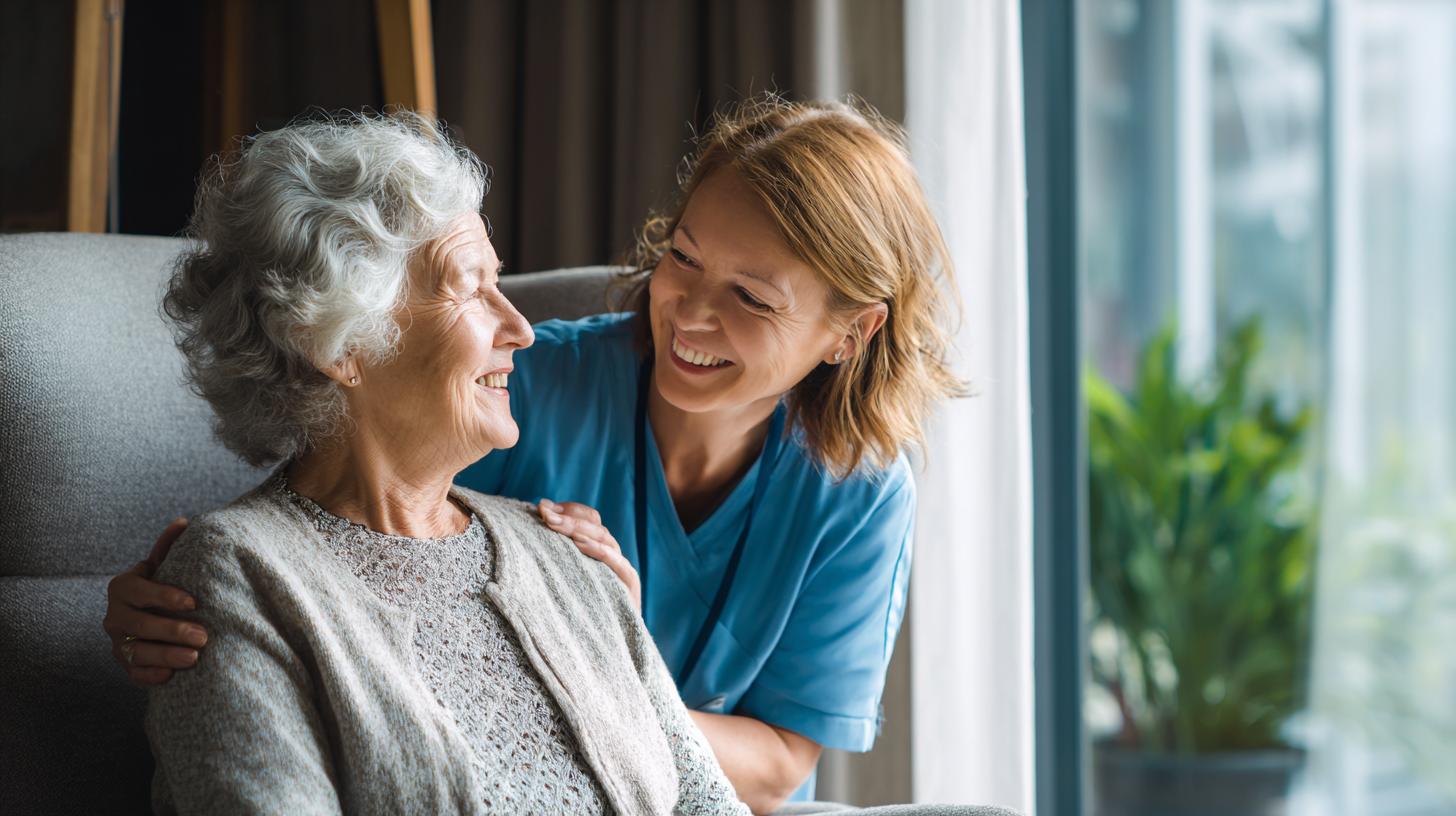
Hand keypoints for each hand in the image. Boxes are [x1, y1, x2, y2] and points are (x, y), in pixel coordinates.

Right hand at [102, 517, 206, 685]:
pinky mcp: (124, 664)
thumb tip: (184, 521)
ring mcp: (117, 642)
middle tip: (204, 636)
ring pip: (137, 652)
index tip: (194, 603)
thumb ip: (170, 547)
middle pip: (139, 625)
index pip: (139, 592)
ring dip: (166, 656)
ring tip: (195, 658)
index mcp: (122, 587)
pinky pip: (133, 674)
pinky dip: (151, 676)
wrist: (147, 613)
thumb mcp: (163, 566)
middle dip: (172, 631)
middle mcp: (114, 616)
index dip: (165, 597)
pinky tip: (172, 676)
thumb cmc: (161, 585)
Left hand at [536, 499, 640, 611]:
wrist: (600, 647)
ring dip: (578, 528)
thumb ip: (555, 555)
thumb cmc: (577, 614)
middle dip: (567, 516)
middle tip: (543, 511)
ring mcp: (621, 569)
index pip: (589, 519)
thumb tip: (532, 527)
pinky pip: (617, 564)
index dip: (568, 510)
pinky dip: (598, 551)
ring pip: (604, 538)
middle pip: (594, 525)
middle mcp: (611, 555)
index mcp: (598, 550)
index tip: (542, 506)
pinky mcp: (629, 586)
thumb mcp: (563, 579)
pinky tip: (579, 544)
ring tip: (555, 523)